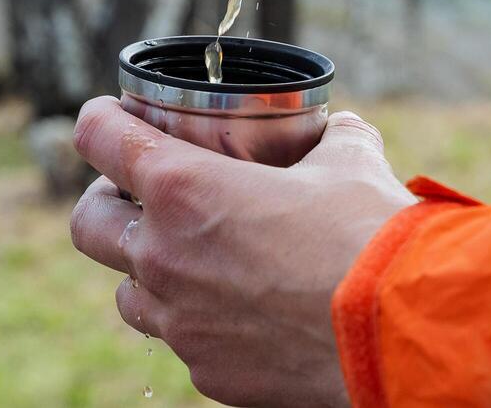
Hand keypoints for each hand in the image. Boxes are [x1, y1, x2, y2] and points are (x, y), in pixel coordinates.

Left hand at [70, 99, 414, 406]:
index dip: (102, 120)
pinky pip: (185, 342)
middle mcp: (164, 256)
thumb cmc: (369, 236)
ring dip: (148, 270)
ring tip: (191, 259)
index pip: (100, 137)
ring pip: (130, 294)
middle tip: (137, 194)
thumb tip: (340, 130)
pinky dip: (202, 322)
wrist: (401, 331)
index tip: (110, 117)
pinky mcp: (209, 373)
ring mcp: (181, 323)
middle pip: (88, 224)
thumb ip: (333, 139)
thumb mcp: (350, 162)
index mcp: (184, 188)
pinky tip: (244, 311)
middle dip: (105, 202)